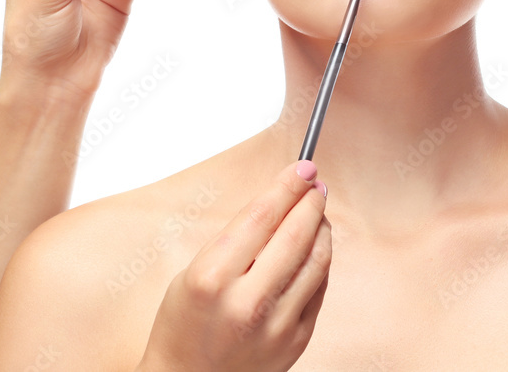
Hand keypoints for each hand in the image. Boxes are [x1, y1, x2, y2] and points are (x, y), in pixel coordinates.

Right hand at [137, 160, 331, 371]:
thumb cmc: (185, 323)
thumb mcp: (193, 271)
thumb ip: (238, 238)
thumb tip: (281, 200)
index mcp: (212, 278)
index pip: (262, 215)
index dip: (288, 185)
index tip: (303, 168)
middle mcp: (246, 302)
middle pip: (296, 233)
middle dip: (310, 201)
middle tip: (315, 184)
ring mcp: (275, 325)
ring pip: (317, 259)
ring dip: (322, 227)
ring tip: (317, 212)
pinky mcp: (296, 341)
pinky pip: (319, 287)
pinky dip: (320, 260)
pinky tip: (314, 246)